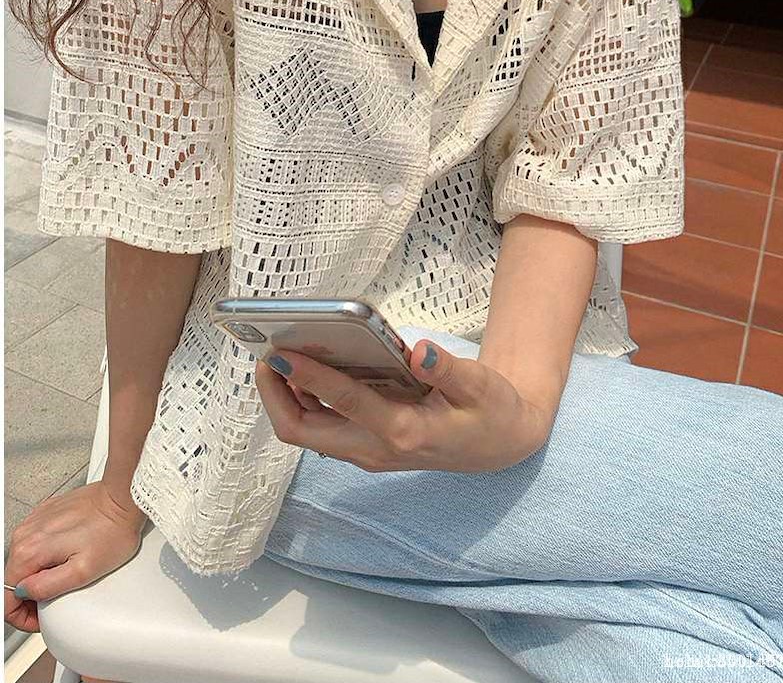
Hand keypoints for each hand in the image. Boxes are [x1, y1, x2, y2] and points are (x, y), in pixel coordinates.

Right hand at [4, 480, 146, 632]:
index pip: (7, 598)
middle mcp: (26, 533)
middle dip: (31, 597)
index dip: (22, 616)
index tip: (40, 619)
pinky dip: (45, 555)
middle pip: (13, 579)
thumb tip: (26, 593)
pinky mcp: (46, 513)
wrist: (123, 499)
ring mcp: (35, 521)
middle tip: (55, 601)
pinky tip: (66, 555)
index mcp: (30, 551)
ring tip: (64, 576)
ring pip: (24, 561)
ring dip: (38, 575)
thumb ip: (47, 587)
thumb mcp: (83, 571)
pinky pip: (36, 542)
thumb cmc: (111, 531)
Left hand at [255, 339, 552, 472]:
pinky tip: (301, 368)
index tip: (280, 350)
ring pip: (305, 430)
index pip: (342, 402)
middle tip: (265, 351)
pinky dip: (301, 399)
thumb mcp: (482, 387)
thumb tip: (419, 351)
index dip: (308, 375)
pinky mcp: (364, 444)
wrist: (499, 444)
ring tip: (274, 354)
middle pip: (303, 430)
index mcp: (402, 431)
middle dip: (274, 394)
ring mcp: (366, 450)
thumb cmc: (490, 411)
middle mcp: (374, 448)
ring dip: (282, 397)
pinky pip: (319, 425)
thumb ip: (449, 370)